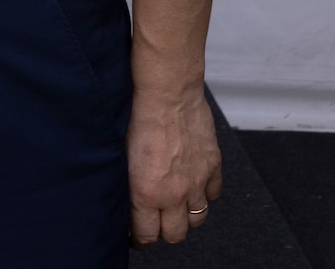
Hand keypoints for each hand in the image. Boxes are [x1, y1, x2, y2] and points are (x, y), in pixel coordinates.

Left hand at [127, 84, 220, 245]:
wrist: (167, 94)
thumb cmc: (138, 118)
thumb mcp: (121, 157)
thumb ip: (129, 185)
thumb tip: (128, 203)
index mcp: (146, 193)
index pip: (146, 235)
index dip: (139, 240)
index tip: (135, 236)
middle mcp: (174, 194)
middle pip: (175, 235)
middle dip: (163, 231)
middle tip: (155, 221)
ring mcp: (197, 182)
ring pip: (197, 219)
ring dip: (185, 216)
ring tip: (174, 205)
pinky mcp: (213, 167)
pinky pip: (213, 195)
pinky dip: (205, 194)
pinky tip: (193, 184)